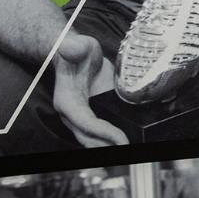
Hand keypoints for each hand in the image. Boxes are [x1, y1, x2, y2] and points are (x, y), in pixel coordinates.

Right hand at [51, 32, 125, 147]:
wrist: (74, 52)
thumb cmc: (75, 50)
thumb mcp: (76, 45)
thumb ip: (73, 47)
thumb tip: (70, 46)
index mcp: (67, 101)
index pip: (86, 122)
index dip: (103, 133)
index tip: (121, 139)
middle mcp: (72, 113)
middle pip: (89, 138)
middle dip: (109, 147)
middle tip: (131, 152)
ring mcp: (81, 116)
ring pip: (93, 139)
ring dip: (110, 147)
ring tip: (131, 152)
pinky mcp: (91, 113)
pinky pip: (100, 131)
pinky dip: (111, 139)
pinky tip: (128, 141)